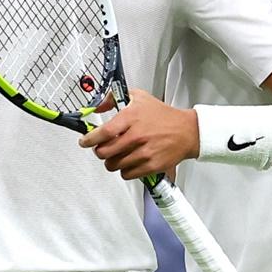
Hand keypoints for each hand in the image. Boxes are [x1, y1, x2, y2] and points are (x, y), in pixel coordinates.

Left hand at [78, 89, 198, 179]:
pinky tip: (129, 162)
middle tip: (102, 149)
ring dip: (112, 162)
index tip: (84, 142)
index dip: (90, 140)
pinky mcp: (151, 165)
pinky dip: (124, 171)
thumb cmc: (163, 115)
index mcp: (132, 116)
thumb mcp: (138, 97)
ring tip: (118, 156)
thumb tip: (96, 107)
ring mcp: (144, 152)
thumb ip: (113, 99)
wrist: (187, 131)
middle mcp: (137, 135)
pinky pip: (127, 174)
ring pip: (114, 165)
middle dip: (100, 152)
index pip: (104, 132)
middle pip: (105, 152)